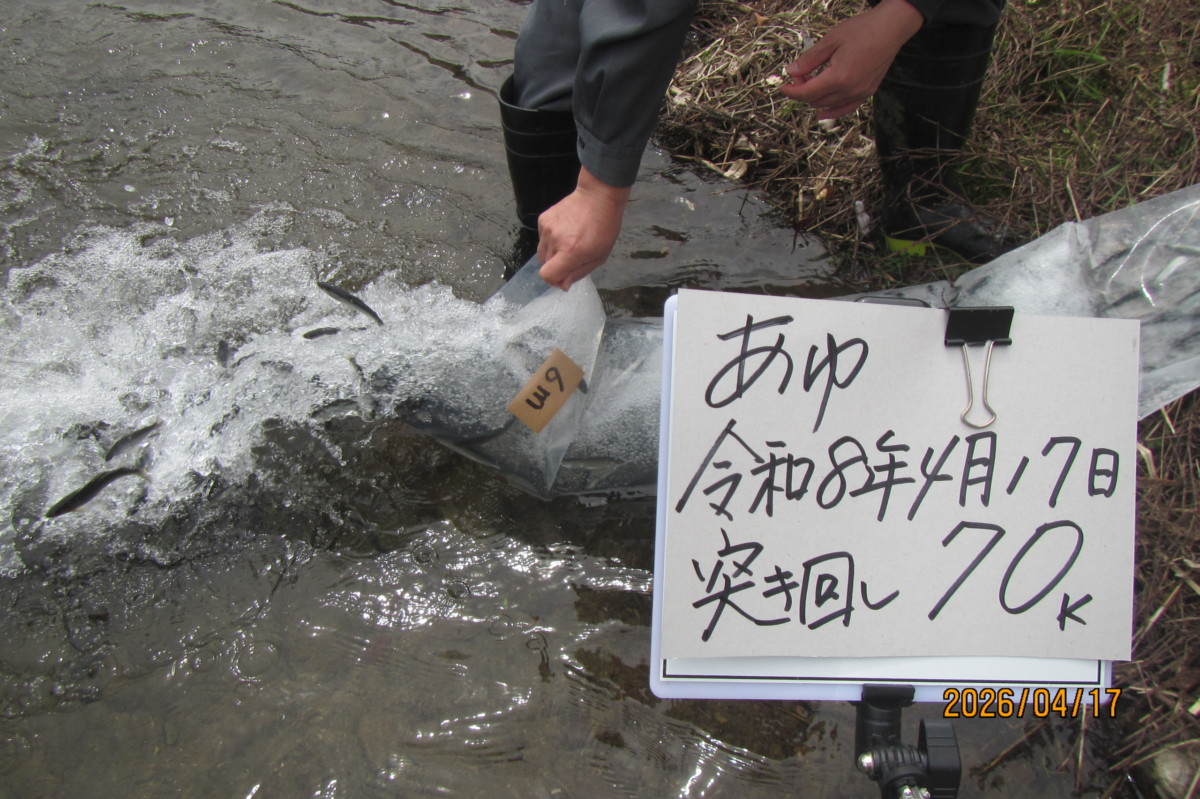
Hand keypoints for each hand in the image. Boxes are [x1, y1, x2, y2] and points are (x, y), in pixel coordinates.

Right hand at [537, 166, 630, 290]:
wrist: (597, 197)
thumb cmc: (604, 228)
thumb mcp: (599, 256)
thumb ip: (578, 273)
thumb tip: (562, 285)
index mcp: (571, 252)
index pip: (547, 275)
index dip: (554, 280)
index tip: (564, 276)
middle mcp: (555, 240)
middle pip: (544, 265)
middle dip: (557, 266)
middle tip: (572, 256)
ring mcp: (547, 228)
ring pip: (542, 252)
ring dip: (553, 253)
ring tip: (569, 242)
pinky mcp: (543, 219)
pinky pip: (542, 238)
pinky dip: (551, 240)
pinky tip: (565, 231)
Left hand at [779, 0, 922, 119]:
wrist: (891, 28)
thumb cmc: (862, 30)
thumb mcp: (831, 40)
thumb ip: (809, 59)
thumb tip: (791, 71)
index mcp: (839, 77)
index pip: (807, 93)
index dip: (791, 91)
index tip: (782, 86)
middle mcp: (850, 90)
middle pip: (816, 100)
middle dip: (802, 91)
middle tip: (798, 75)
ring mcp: (860, 93)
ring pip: (829, 106)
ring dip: (815, 98)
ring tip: (810, 83)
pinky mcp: (867, 92)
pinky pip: (846, 108)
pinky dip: (833, 111)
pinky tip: (823, 113)